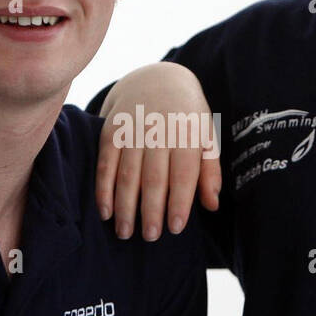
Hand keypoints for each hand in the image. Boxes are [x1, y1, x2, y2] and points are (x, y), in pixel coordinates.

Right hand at [96, 63, 220, 239]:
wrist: (157, 78)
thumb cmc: (187, 117)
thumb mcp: (206, 136)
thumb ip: (210, 170)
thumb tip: (212, 204)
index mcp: (186, 133)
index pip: (183, 173)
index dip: (179, 202)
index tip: (175, 228)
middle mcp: (158, 131)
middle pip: (153, 177)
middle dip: (150, 210)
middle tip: (149, 237)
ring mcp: (132, 130)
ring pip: (126, 173)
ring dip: (124, 206)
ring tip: (125, 232)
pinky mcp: (111, 131)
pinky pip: (105, 163)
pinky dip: (103, 188)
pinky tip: (105, 211)